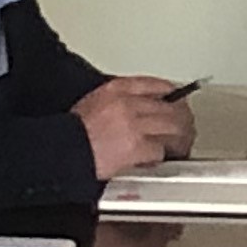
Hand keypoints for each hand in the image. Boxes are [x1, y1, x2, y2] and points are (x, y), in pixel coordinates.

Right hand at [79, 75, 198, 180]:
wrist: (61, 151)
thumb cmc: (73, 132)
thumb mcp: (94, 101)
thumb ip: (120, 100)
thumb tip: (142, 107)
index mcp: (117, 88)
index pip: (157, 85)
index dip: (173, 96)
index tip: (178, 103)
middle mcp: (129, 103)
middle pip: (172, 107)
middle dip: (183, 120)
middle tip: (185, 131)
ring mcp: (135, 125)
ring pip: (174, 128)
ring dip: (180, 140)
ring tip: (180, 147)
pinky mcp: (137, 147)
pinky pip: (161, 150)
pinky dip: (163, 157)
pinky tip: (162, 160)